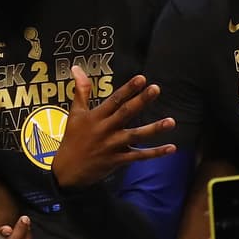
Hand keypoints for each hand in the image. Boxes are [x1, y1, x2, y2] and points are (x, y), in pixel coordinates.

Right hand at [50, 66, 176, 188]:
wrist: (67, 170)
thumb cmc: (72, 139)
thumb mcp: (75, 113)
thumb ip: (81, 90)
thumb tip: (77, 68)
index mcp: (96, 117)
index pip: (114, 100)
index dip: (127, 89)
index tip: (141, 78)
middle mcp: (105, 130)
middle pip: (125, 113)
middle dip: (141, 101)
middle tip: (155, 89)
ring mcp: (112, 146)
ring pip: (135, 135)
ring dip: (154, 129)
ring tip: (171, 121)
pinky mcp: (118, 160)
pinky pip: (139, 156)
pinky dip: (155, 153)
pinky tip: (171, 148)